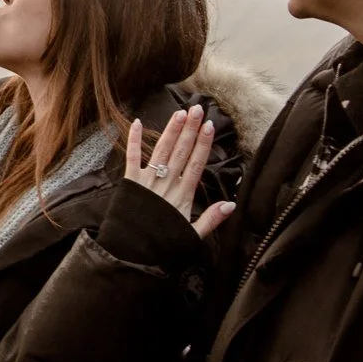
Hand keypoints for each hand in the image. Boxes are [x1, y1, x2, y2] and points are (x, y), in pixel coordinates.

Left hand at [124, 104, 234, 238]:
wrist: (133, 252)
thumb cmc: (163, 244)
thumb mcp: (191, 235)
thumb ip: (211, 219)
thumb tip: (231, 205)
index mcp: (183, 194)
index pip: (197, 163)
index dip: (204, 144)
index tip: (210, 126)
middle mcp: (167, 183)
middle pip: (181, 151)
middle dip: (190, 129)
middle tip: (197, 109)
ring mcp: (148, 181)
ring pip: (161, 150)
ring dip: (171, 130)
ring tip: (179, 113)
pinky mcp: (130, 182)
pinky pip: (132, 157)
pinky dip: (132, 140)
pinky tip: (135, 122)